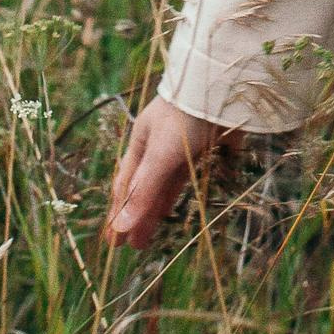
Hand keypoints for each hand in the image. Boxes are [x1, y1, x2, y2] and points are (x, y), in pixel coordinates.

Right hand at [106, 93, 229, 247]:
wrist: (220, 86)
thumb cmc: (183, 117)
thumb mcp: (160, 156)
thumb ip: (144, 192)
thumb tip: (121, 227)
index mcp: (141, 144)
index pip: (125, 188)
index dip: (118, 215)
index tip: (113, 242)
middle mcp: (158, 146)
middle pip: (144, 188)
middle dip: (136, 217)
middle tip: (132, 247)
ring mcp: (183, 147)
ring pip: (165, 184)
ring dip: (156, 209)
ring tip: (151, 234)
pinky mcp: (208, 147)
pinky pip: (189, 176)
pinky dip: (179, 193)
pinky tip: (177, 208)